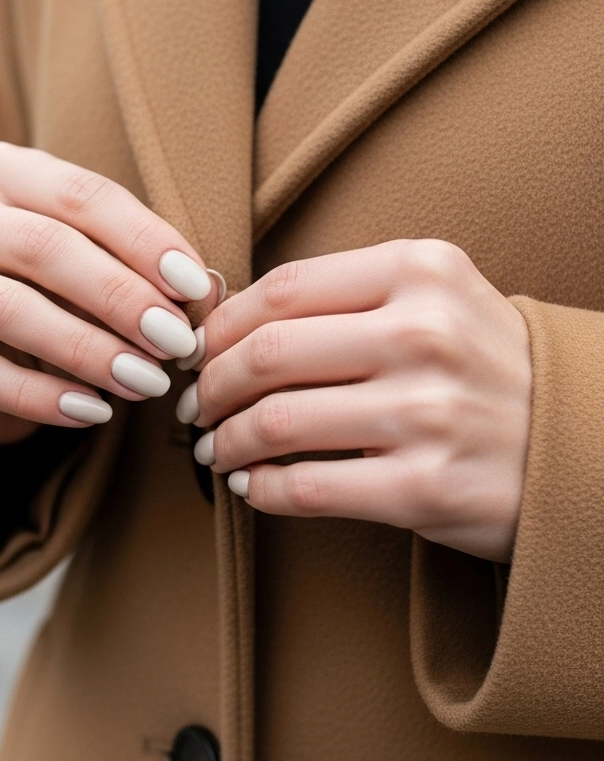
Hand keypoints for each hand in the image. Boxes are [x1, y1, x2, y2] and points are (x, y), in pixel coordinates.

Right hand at [0, 142, 213, 443]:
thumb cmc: (53, 291)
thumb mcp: (98, 265)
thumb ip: (145, 270)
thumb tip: (205, 295)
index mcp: (2, 171)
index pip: (81, 195)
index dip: (144, 240)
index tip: (195, 288)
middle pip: (44, 247)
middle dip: (121, 298)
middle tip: (176, 344)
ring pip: (8, 310)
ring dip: (88, 350)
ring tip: (145, 384)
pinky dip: (39, 396)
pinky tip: (91, 411)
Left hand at [182, 240, 530, 561]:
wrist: (580, 447)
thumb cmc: (488, 370)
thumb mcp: (440, 300)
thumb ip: (352, 297)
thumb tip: (232, 319)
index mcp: (421, 271)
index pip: (284, 289)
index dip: (221, 324)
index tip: (199, 350)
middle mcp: (424, 333)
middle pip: (269, 353)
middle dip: (211, 386)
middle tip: (195, 407)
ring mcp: (427, 412)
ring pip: (278, 422)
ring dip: (226, 441)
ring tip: (216, 449)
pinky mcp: (426, 487)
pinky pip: (309, 488)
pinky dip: (263, 489)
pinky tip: (252, 486)